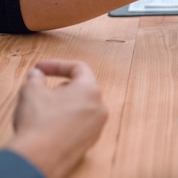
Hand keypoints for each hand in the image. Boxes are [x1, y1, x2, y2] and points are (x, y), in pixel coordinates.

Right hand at [8, 60, 106, 177]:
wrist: (40, 158)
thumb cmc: (39, 124)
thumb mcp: (31, 92)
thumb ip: (36, 78)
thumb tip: (37, 75)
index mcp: (90, 89)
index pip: (78, 68)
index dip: (57, 65)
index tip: (41, 68)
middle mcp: (99, 106)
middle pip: (81, 88)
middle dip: (60, 88)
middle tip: (41, 94)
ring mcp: (97, 126)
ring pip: (81, 108)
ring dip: (64, 106)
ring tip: (45, 113)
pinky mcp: (90, 141)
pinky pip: (80, 125)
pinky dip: (67, 122)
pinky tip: (50, 128)